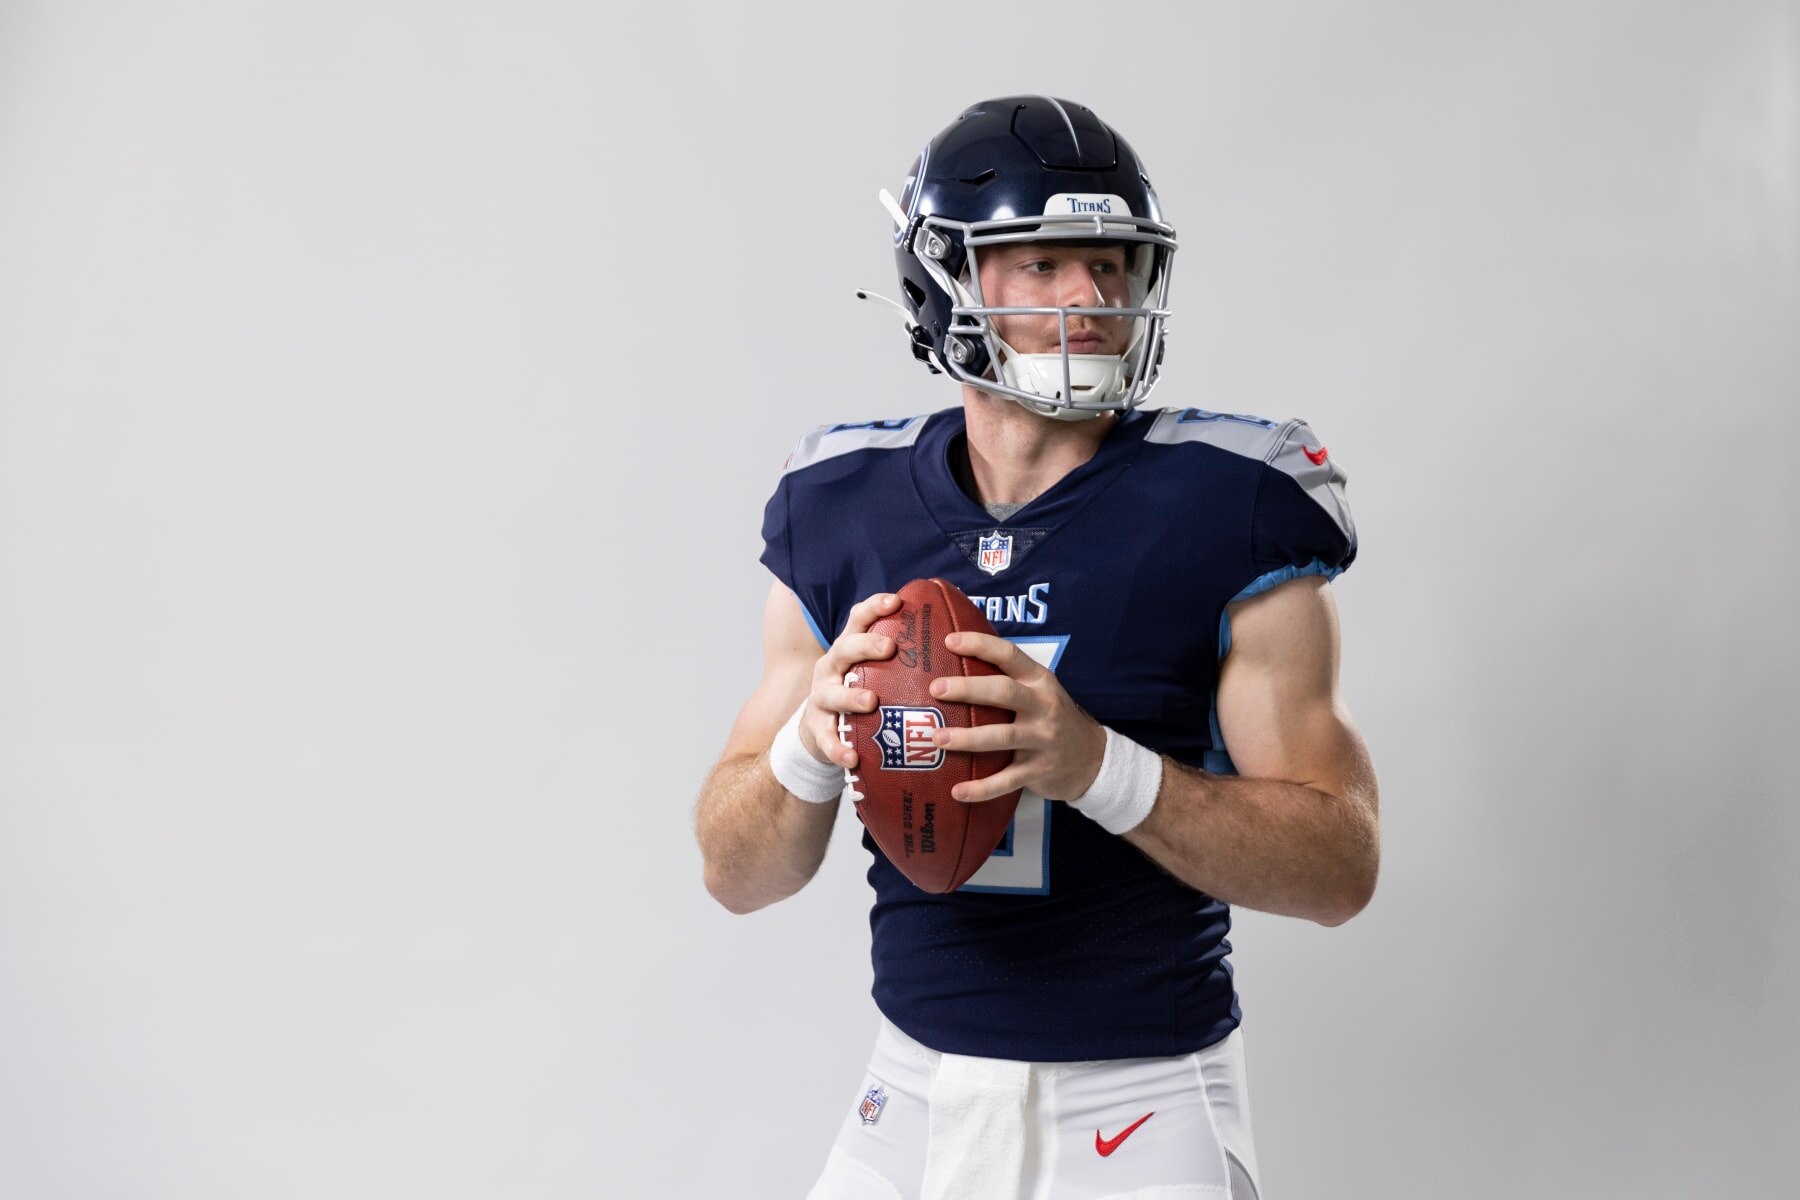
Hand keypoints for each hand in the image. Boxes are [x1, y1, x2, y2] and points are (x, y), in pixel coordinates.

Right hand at [799, 592, 899, 769]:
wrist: (821, 727)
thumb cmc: (860, 689)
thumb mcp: (875, 669)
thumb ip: (904, 657)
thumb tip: (957, 641)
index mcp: (849, 648)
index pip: (859, 619)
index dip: (875, 607)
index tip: (896, 601)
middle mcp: (832, 667)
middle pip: (844, 648)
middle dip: (866, 645)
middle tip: (889, 647)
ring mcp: (821, 697)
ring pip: (831, 693)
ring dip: (850, 696)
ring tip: (871, 701)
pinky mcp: (817, 728)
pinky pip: (826, 738)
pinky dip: (837, 748)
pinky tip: (852, 758)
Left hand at [926, 632, 1107, 802]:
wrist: (1092, 758)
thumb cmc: (1052, 718)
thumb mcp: (1041, 691)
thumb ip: (1009, 679)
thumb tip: (956, 665)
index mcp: (1040, 681)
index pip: (1009, 655)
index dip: (980, 646)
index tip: (950, 642)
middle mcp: (1043, 707)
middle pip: (1004, 692)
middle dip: (968, 689)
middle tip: (937, 689)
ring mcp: (1042, 740)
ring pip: (1002, 737)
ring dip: (968, 738)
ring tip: (937, 738)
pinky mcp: (1039, 770)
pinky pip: (1006, 780)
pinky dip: (981, 788)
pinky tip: (956, 791)